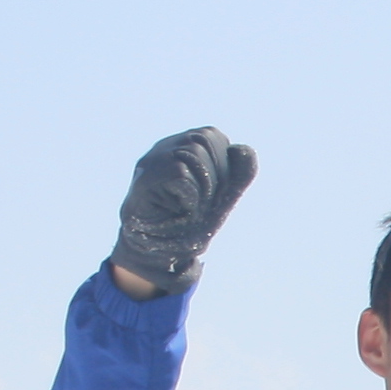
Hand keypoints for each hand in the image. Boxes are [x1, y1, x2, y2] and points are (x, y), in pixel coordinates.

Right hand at [107, 127, 255, 296]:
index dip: (222, 166)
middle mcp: (166, 146)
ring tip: (188, 206)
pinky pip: (182, 175)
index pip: (214, 136)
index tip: (208, 192)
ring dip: (202, 188)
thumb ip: (241, 174)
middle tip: (198, 201)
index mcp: (183, 147)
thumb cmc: (189, 223)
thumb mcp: (224, 197)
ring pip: (193, 154)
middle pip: (205, 139)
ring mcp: (153, 159)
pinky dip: (189, 198)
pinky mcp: (145, 175)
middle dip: (214, 176)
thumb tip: (244, 148)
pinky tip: (177, 209)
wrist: (158, 253)